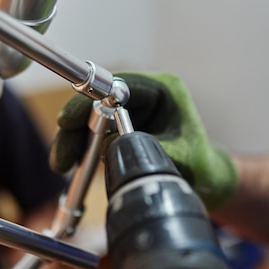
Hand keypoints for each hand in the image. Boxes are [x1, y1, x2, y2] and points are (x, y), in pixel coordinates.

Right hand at [50, 71, 237, 209]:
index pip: (118, 86)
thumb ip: (149, 149)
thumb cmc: (202, 166)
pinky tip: (73, 166)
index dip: (89, 101)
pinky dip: (82, 148)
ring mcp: (132, 110)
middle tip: (61, 156)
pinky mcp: (122, 126)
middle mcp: (145, 94)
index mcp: (164, 89)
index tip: (67, 121)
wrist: (207, 181)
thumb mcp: (182, 159)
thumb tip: (107, 145)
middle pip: (98, 101)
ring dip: (74, 140)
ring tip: (62, 165)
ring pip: (92, 117)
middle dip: (75, 127)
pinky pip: (95, 132)